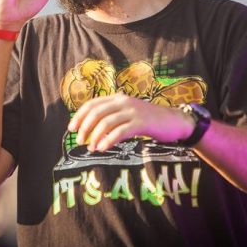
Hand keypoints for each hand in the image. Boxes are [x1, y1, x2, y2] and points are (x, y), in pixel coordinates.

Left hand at [67, 94, 195, 151]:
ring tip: (91, 148)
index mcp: (118, 98)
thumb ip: (113, 116)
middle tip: (79, 140)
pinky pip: (120, 131)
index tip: (72, 128)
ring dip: (95, 136)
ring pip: (106, 122)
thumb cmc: (149, 121)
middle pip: (97, 112)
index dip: (79, 115)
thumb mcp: (129, 114)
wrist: (174, 121)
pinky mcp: (141, 123)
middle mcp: (124, 102)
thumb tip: (92, 129)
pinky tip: (103, 148)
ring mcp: (133, 111)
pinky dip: (108, 140)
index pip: (92, 104)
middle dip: (85, 127)